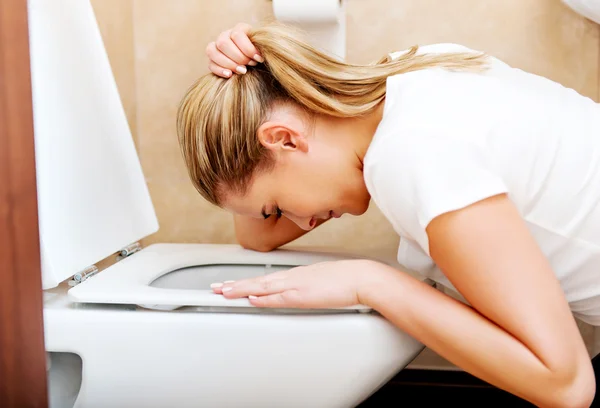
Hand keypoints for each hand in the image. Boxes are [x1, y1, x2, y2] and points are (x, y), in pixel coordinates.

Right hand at [205, 23, 263, 77]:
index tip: (259, 59)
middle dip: (238, 57)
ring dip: (228, 63)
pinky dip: (219, 70)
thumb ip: (264, 49)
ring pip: (212, 51)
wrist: (258, 66)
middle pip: (223, 43)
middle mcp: (226, 35)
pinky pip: (210, 63)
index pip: (237, 34)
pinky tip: (230, 75)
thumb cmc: (262, 57)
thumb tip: (261, 56)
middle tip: (250, 65)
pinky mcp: (213, 60)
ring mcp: (217, 47)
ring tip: (242, 70)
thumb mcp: (265, 50)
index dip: (248, 48)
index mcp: (239, 29)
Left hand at [210, 259, 386, 308]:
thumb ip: (307, 285)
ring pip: (262, 287)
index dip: (246, 282)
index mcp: (296, 275)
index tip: (230, 284)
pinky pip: (279, 298)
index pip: (264, 278)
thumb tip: (298, 290)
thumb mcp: (322, 281)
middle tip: (215, 287)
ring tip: (223, 291)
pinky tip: (251, 298)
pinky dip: (263, 298)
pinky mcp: (303, 295)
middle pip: (257, 281)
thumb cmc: (346, 279)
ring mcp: (296, 285)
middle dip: (235, 285)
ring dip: (241, 289)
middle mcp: (292, 277)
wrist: (360, 276)